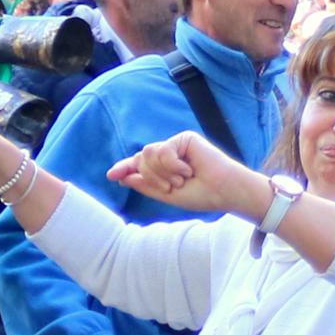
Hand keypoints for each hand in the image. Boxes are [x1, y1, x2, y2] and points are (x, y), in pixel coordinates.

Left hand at [108, 131, 258, 215]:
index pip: (139, 165)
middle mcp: (168, 154)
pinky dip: (173, 165)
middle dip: (151, 178)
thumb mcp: (166, 194)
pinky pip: (164, 150)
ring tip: (181, 180)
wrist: (223, 191)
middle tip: (172, 187)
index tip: (111, 175)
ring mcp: (176, 145)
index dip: (125, 167)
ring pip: (148, 153)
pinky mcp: (185, 138)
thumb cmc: (201, 195)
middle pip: (141, 160)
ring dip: (162, 173)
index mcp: (164, 169)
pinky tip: (189, 170)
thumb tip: (122, 176)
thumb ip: (144, 185)